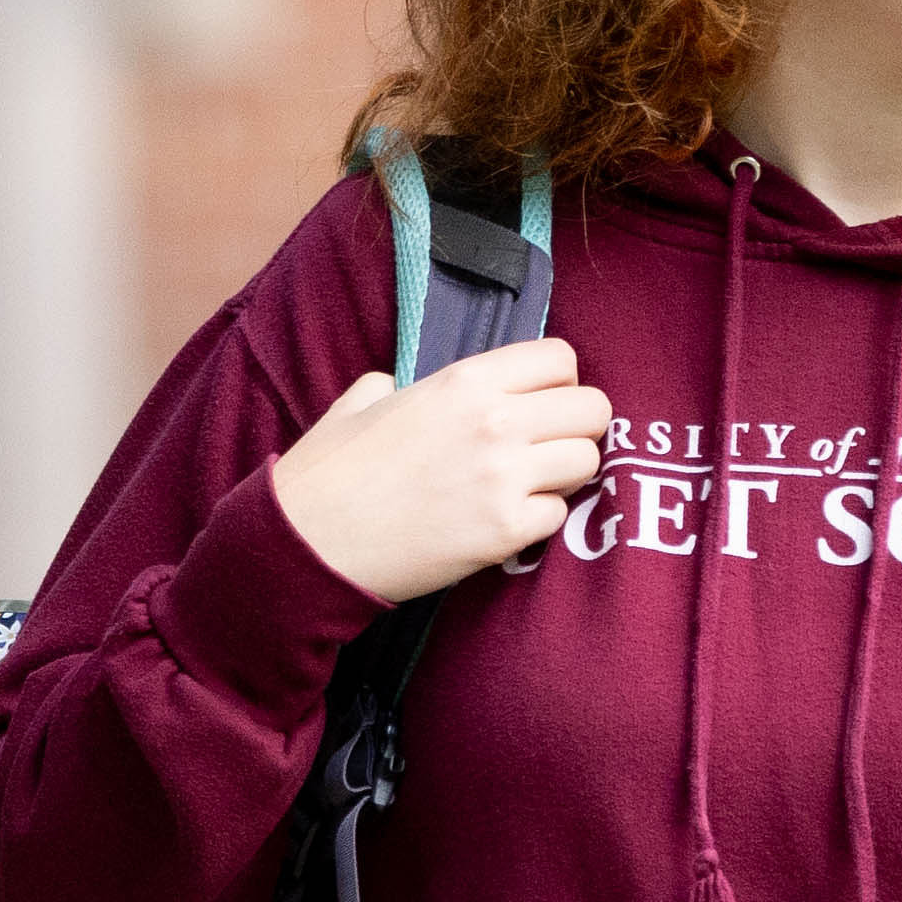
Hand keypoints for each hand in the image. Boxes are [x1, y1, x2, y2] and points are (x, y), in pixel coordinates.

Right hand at [268, 337, 611, 607]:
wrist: (308, 542)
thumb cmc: (328, 473)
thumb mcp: (361, 403)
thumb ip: (394, 384)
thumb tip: (397, 386)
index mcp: (464, 381)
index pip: (561, 359)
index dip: (558, 383)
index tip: (539, 403)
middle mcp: (494, 421)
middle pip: (593, 409)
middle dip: (575, 429)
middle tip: (544, 449)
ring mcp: (504, 477)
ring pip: (587, 462)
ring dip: (564, 476)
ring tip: (525, 486)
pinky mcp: (504, 531)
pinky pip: (559, 515)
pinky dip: (538, 520)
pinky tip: (503, 521)